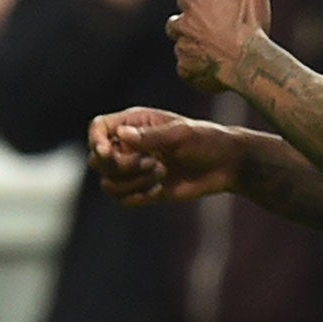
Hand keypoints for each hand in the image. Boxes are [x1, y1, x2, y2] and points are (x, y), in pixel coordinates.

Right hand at [88, 105, 244, 205]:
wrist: (227, 165)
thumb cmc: (207, 141)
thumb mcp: (181, 135)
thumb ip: (150, 136)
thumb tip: (121, 134)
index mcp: (135, 123)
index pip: (99, 127)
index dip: (96, 140)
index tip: (108, 151)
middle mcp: (129, 145)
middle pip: (97, 159)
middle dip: (120, 165)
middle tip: (151, 162)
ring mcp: (134, 168)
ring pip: (108, 182)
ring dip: (132, 182)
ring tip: (161, 172)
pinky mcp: (142, 189)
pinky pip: (122, 199)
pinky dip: (137, 196)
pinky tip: (160, 189)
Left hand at [167, 0, 271, 92]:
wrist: (250, 63)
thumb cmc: (251, 26)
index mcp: (194, 4)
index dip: (199, 2)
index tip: (213, 9)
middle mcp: (182, 25)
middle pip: (175, 23)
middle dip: (186, 25)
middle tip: (208, 31)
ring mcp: (182, 50)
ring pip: (181, 46)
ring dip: (193, 47)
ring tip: (215, 52)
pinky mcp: (185, 71)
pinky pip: (186, 68)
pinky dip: (196, 67)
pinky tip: (213, 67)